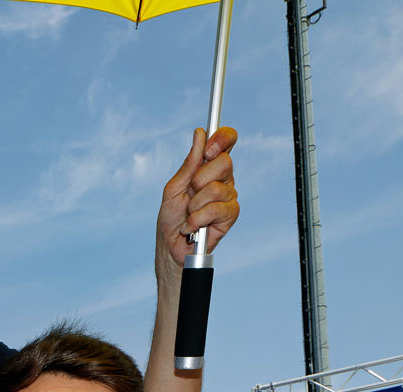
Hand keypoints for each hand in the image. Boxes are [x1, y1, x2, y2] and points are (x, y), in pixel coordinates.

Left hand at [156, 125, 239, 272]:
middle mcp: (224, 179)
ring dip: (194, 205)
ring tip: (189, 215)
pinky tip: (192, 226)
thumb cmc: (172, 217)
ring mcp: (229, 197)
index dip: (222, 138)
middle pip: (224, 162)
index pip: (227, 142)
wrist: (171, 246)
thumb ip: (189, 163)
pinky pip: (216, 209)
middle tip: (190, 193)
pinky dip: (197, 219)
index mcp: (210, 167)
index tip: (208, 148)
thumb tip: (200, 134)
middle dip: (199, 179)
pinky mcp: (231, 215)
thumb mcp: (174, 187)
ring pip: (216, 188)